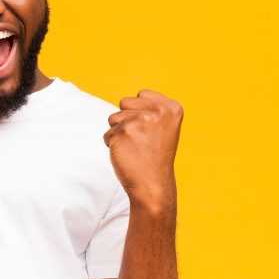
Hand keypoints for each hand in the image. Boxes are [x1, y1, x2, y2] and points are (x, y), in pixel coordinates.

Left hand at [103, 90, 183, 211]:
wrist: (153, 185)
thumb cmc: (155, 156)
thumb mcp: (164, 127)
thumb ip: (152, 108)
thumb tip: (134, 97)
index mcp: (172, 108)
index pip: (141, 94)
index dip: (140, 112)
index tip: (150, 130)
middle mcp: (157, 111)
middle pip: (124, 102)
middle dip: (127, 119)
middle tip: (141, 139)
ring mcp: (139, 121)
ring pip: (113, 117)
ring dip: (118, 133)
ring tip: (135, 147)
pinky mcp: (122, 132)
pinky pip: (107, 134)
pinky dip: (113, 145)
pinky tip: (128, 155)